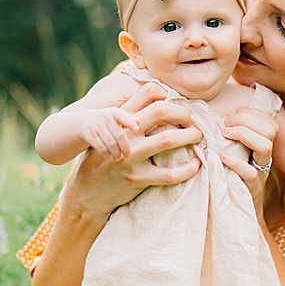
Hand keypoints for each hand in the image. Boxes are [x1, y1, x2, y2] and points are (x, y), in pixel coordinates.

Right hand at [61, 86, 202, 222]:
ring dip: (189, 137)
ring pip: (168, 139)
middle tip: (192, 120)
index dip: (168, 93)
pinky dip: (187, 169)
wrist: (86, 192)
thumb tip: (161, 105)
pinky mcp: (137, 178)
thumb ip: (130, 120)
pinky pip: (170, 174)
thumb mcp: (110, 135)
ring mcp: (131, 156)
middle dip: (183, 113)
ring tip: (198, 137)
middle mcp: (126, 135)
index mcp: (120, 121)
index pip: (146, 93)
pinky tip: (195, 165)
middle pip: (160, 111)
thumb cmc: (103, 160)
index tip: (179, 102)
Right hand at [80, 108, 140, 159]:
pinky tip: (108, 155)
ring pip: (110, 143)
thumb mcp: (118, 118)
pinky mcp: (89, 134)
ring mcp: (96, 125)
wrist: (86, 121)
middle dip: (125, 147)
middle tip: (127, 155)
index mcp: (114, 113)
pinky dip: (106, 153)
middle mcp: (105, 117)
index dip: (130, 123)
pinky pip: (100, 146)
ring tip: (118, 157)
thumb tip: (138, 121)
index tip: (136, 130)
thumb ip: (129, 120)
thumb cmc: (108, 121)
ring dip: (115, 153)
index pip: (123, 116)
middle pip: (119, 135)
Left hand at [219, 105, 279, 182]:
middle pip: (270, 130)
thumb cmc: (232, 176)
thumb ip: (231, 137)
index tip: (234, 114)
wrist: (238, 209)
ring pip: (266, 146)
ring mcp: (261, 172)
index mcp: (263, 146)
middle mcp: (266, 157)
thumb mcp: (235, 154)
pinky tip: (222, 155)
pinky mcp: (252, 188)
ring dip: (244, 134)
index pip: (270, 122)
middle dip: (247, 121)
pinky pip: (250, 173)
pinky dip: (235, 162)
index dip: (253, 113)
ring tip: (225, 134)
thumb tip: (214, 115)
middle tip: (226, 124)